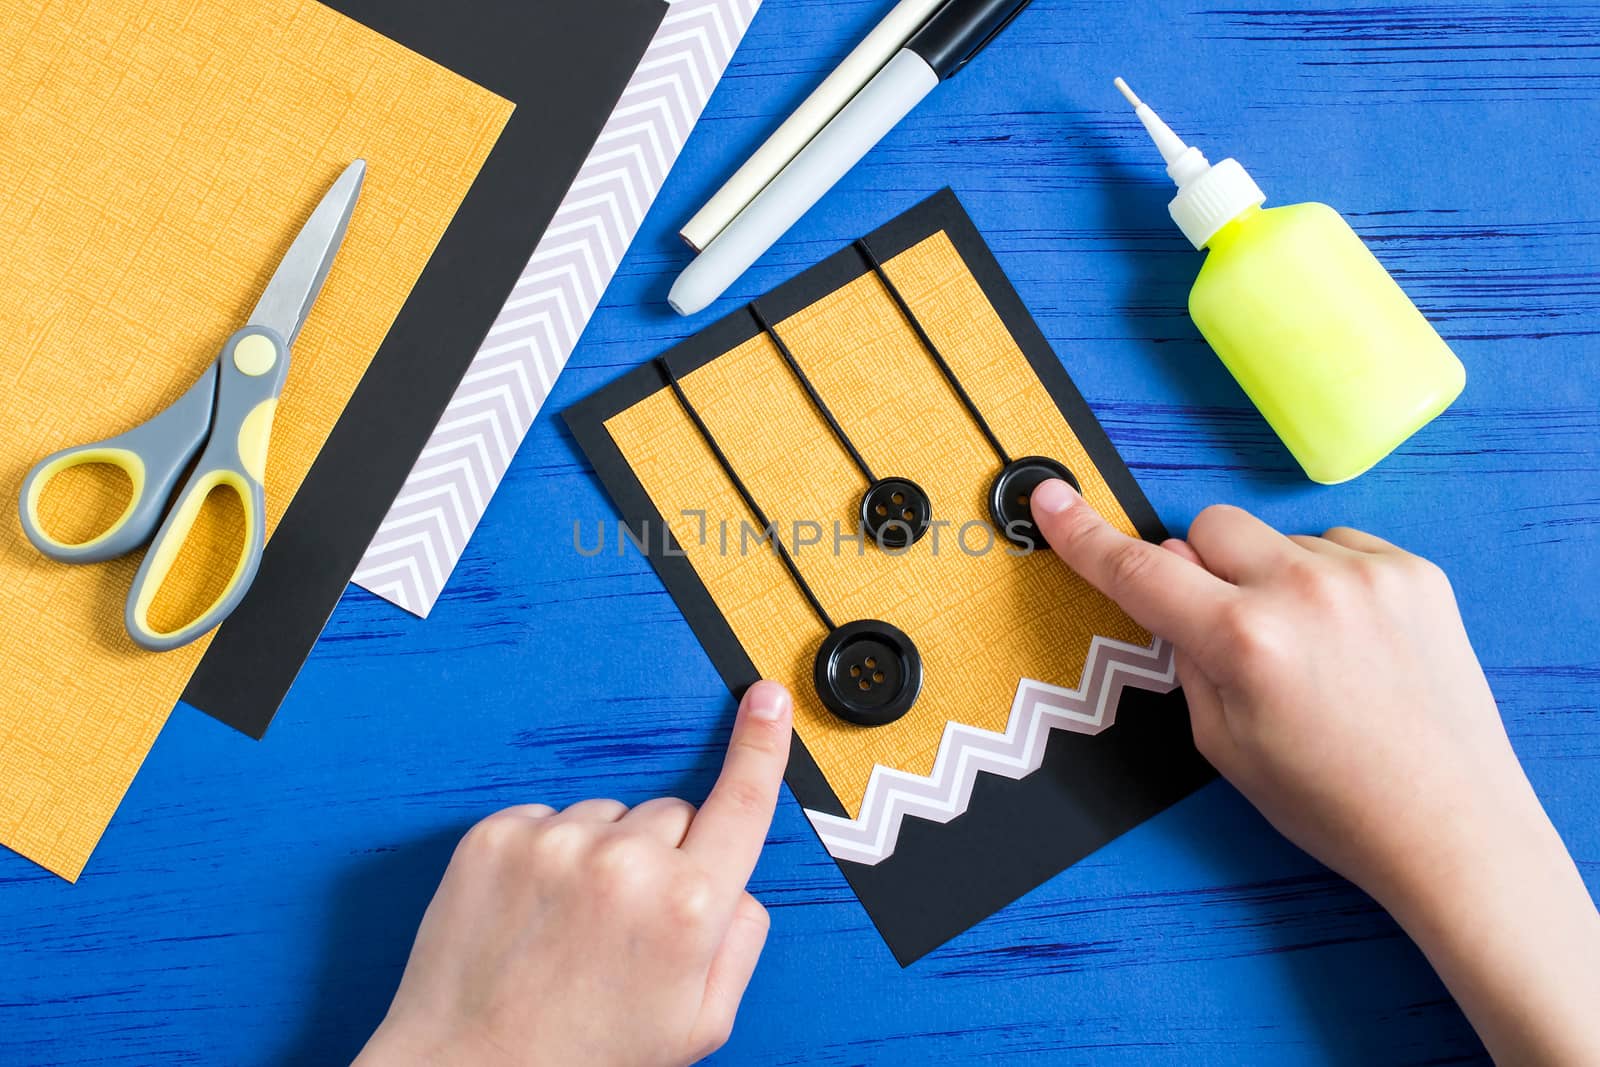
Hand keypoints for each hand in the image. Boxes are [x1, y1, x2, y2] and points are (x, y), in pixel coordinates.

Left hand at [355, 681, 793, 1066]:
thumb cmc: (583, 1060)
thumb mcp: (700, 1024)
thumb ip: (739, 942)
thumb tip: (736, 885)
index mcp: (688, 907)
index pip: (742, 803)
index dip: (761, 747)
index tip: (766, 700)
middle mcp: (625, 862)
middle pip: (672, 815)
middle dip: (664, 856)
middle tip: (626, 926)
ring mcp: (556, 842)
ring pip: (607, 817)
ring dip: (599, 856)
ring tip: (569, 928)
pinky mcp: (497, 835)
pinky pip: (546, 819)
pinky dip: (543, 856)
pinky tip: (532, 913)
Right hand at [1030, 480, 1599, 1065]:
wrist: (1451, 828)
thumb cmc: (1332, 802)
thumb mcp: (1221, 745)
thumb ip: (1186, 655)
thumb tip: (1172, 590)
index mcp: (1244, 641)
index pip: (1140, 571)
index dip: (1084, 536)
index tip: (1052, 498)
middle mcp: (1304, 591)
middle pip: (1209, 528)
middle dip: (1200, 567)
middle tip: (1225, 629)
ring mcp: (1367, 575)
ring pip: (1276, 539)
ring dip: (1271, 578)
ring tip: (1310, 654)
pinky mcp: (1415, 573)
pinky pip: (1337, 546)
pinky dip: (1326, 582)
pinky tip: (1349, 643)